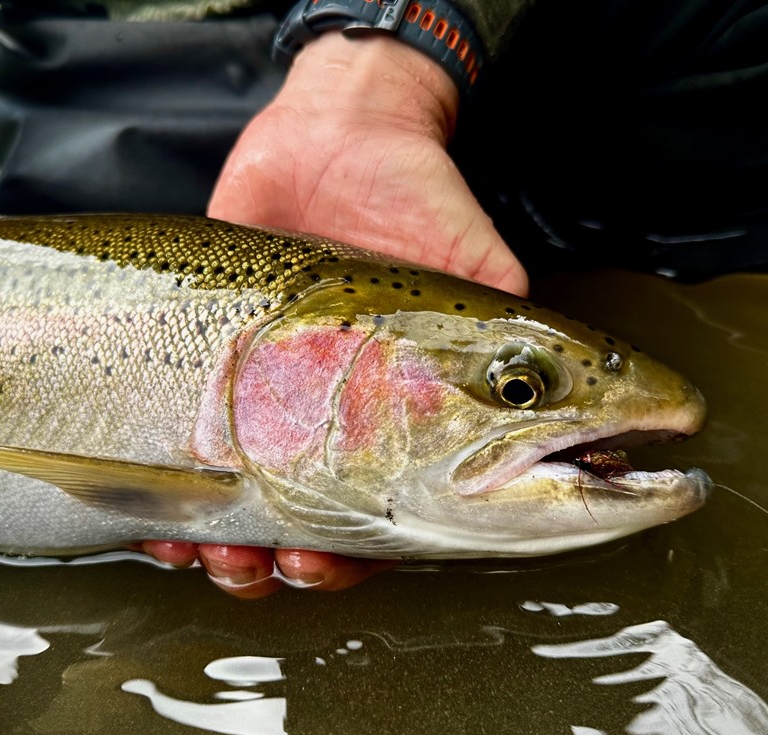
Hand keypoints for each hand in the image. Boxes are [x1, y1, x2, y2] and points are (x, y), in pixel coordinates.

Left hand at [145, 33, 527, 597]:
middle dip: (299, 565)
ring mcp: (271, 401)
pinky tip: (165, 525)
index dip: (363, 556)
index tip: (335, 566)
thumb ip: (523, 342)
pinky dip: (165, 503)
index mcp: (405, 418)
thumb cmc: (417, 200)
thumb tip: (602, 397)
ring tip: (221, 557)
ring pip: (247, 510)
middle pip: (316, 527)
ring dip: (232, 554)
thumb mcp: (480, 270)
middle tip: (289, 566)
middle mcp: (336, 422)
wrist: (338, 134)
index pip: (389, 512)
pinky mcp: (215, 370)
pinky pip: (183, 451)